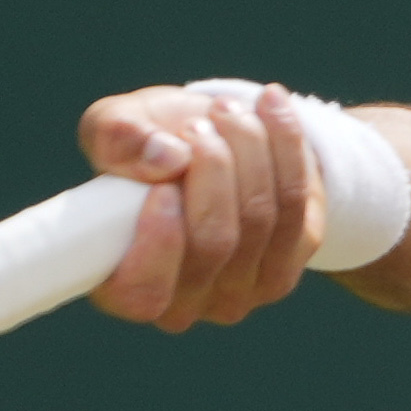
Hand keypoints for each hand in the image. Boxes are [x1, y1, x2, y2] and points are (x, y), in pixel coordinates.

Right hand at [77, 84, 319, 327]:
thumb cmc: (148, 145)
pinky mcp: (285, 268)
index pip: (144, 292)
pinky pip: (295, 201)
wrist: (210, 140)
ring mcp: (239, 293)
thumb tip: (164, 157)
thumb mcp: (116, 126)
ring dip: (247, 146)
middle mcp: (183, 304)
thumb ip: (117, 136)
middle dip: (211, 166)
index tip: (164, 185)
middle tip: (197, 124)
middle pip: (215, 242)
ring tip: (226, 111)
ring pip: (259, 217)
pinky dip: (285, 144)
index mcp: (122, 286)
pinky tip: (270, 106)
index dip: (159, 240)